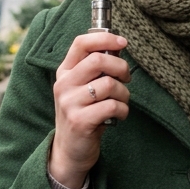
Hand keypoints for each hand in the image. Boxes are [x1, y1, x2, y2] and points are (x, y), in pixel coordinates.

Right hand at [49, 33, 129, 188]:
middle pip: (99, 60)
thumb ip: (96, 68)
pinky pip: (112, 106)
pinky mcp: (80, 121)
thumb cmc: (84, 113)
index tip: (123, 42)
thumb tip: (118, 45)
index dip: (105, 38)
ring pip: (109, 84)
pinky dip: (123, 110)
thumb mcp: (83, 88)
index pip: (81, 43)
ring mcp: (69, 103)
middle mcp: (64, 85)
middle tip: (126, 78)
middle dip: (121, 67)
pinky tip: (119, 115)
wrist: (70, 150)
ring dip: (124, 94)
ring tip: (121, 102)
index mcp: (65, 72)